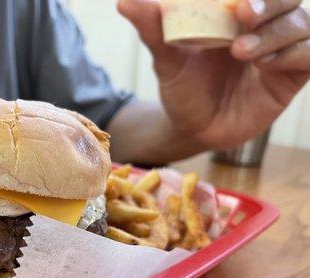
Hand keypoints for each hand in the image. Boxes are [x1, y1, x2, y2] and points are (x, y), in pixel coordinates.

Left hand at [117, 0, 309, 149]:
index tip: (232, 0)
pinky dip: (295, 54)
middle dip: (269, 2)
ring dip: (275, 33)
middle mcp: (263, 24)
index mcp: (235, 12)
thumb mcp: (166, 58)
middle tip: (242, 14)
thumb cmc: (182, 87)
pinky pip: (309, 56)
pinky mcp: (291, 76)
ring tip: (241, 51)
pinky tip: (265, 65)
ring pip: (301, 24)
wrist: (191, 128)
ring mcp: (280, 48)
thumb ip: (152, 29)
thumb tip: (124, 1)